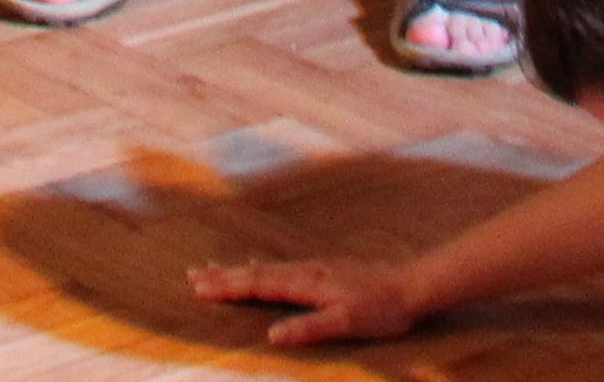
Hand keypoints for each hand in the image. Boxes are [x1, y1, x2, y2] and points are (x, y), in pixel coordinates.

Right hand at [185, 256, 431, 347]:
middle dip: (223, 275)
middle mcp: (307, 271)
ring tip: (214, 268)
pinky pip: (281, 268)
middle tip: (191, 275)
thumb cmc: (382, 309)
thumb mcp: (347, 323)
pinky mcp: (325, 271)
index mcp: (307, 284)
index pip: (259, 285)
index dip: (229, 287)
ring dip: (238, 269)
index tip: (199, 288)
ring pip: (268, 267)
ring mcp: (316, 268)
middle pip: (257, 272)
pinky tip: (261, 268)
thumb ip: (310, 328)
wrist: (412, 286)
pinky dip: (261, 268)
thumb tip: (272, 336)